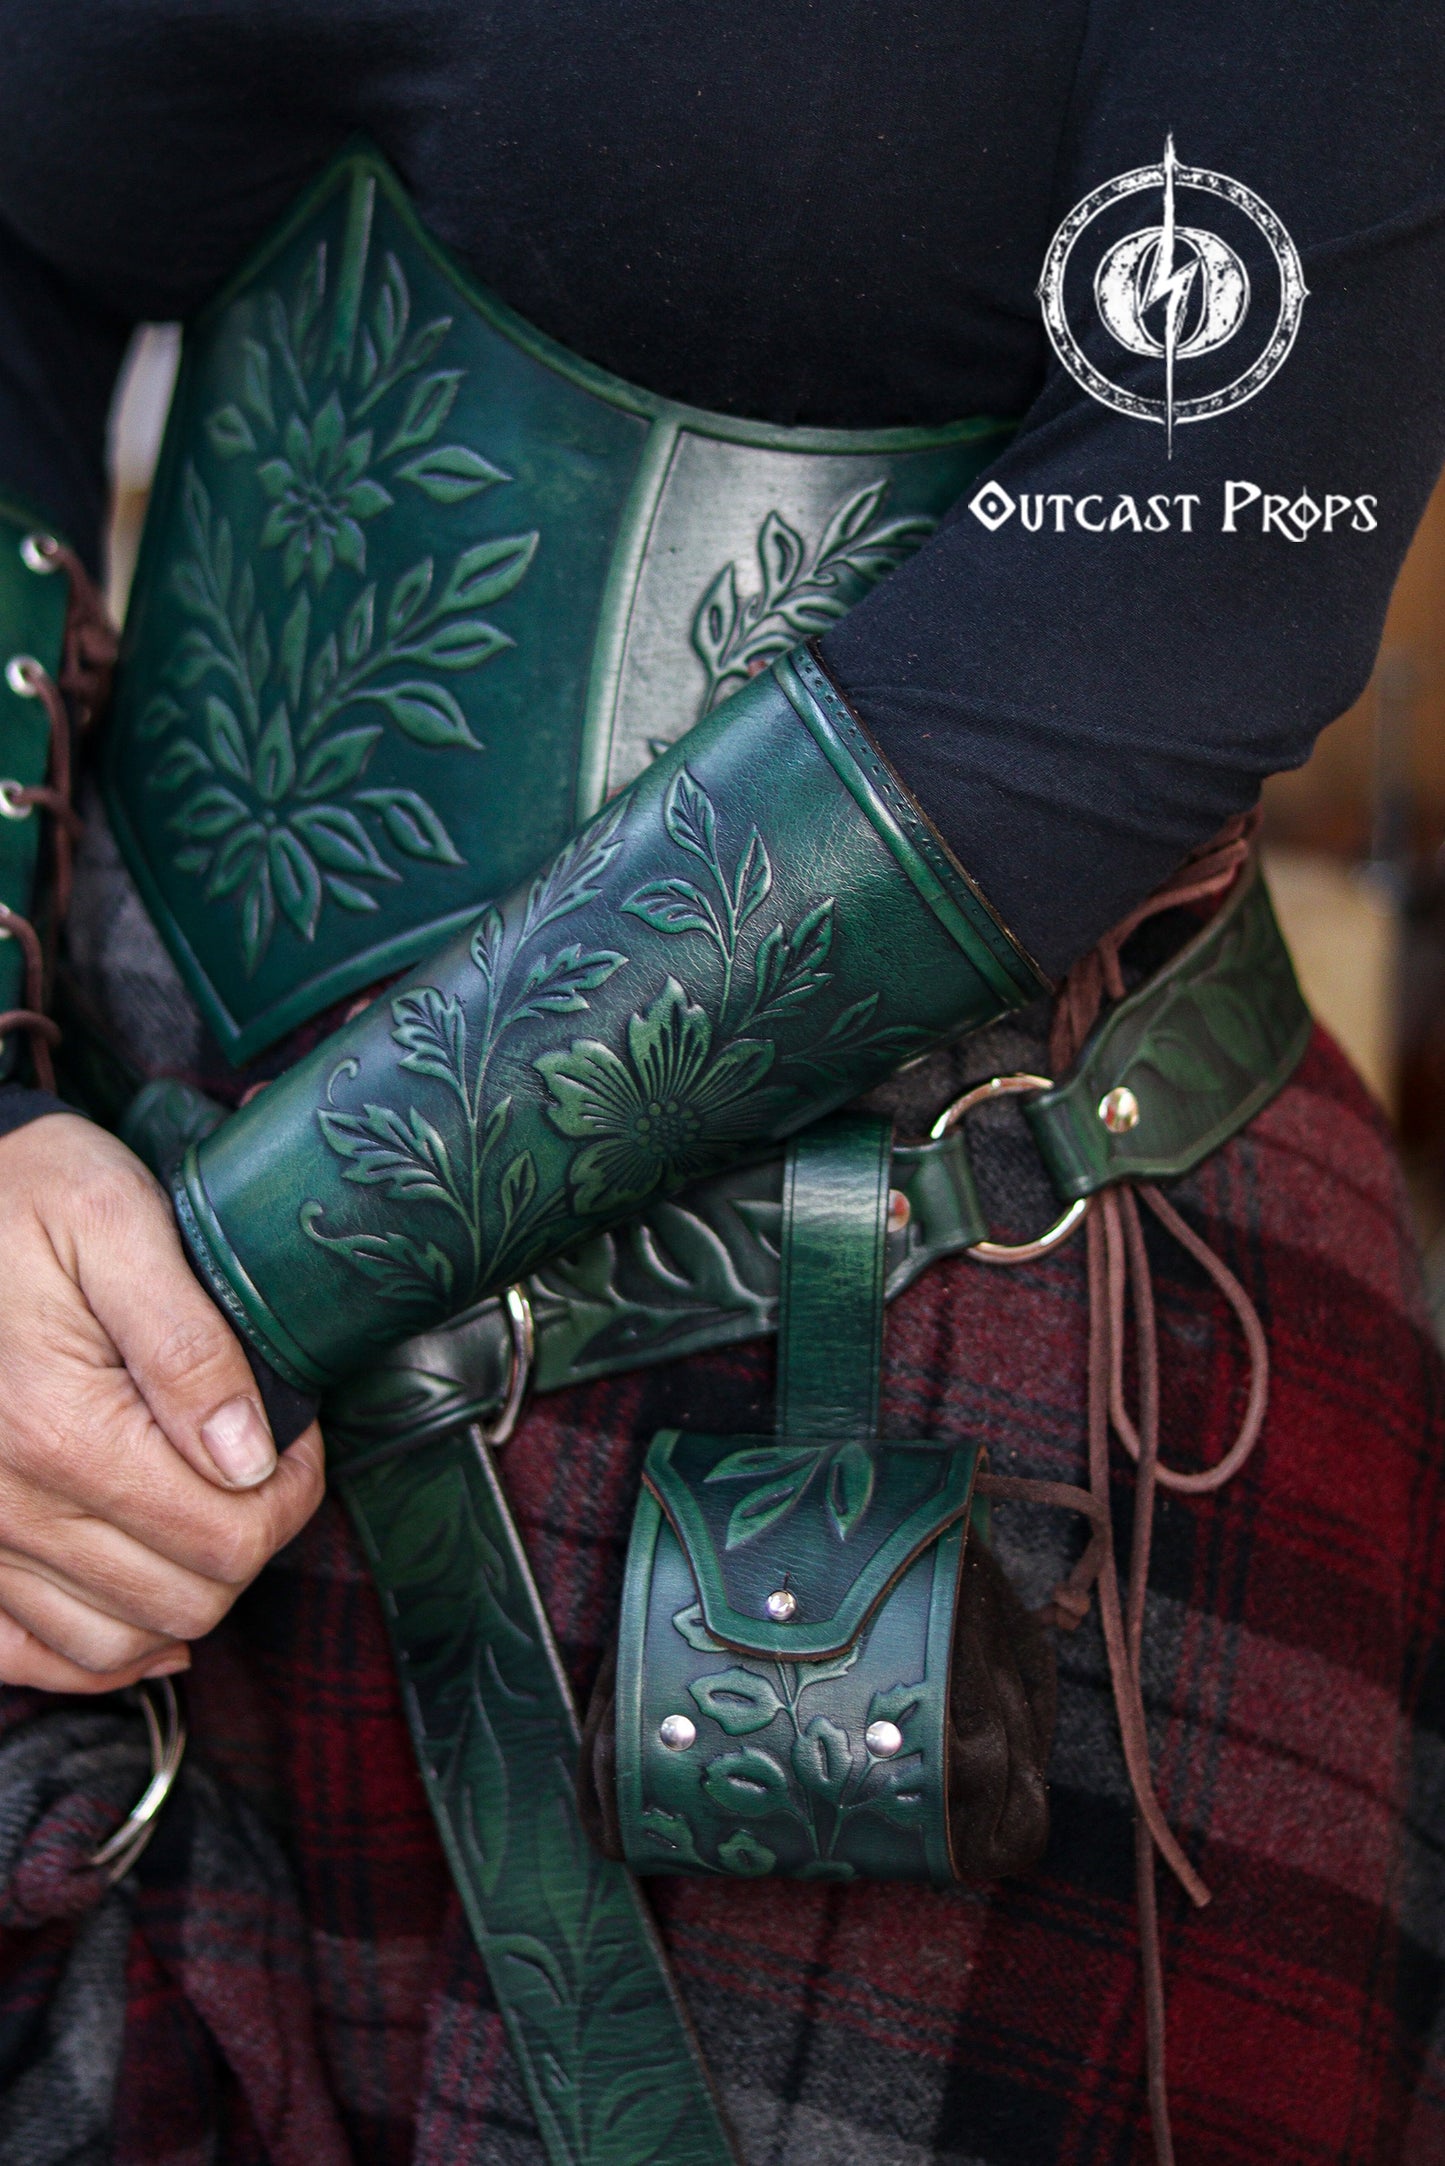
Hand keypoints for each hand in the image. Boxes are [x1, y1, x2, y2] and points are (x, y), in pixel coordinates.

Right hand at [0, 1113, 323, 1690]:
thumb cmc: (24, 1198)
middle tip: (261, 1464)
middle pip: (186, 1598)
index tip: (296, 1435)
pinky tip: (140, 1602)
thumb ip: (189, 1344)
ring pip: (118, 1641)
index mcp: (59, 1428)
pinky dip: (97, 1646)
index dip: (293, 1495)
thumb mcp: (117, 1220)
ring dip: (183, 1589)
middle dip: (250, 1538)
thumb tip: (249, 1456)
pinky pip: (27, 1653)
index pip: (229, 1538)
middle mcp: (6, 1503)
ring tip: (203, 1507)